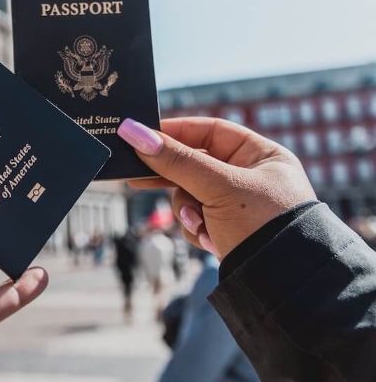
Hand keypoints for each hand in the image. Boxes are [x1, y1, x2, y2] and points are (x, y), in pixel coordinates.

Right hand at [118, 117, 316, 257]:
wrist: (283, 286)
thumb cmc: (262, 225)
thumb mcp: (218, 187)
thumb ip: (176, 160)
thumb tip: (133, 132)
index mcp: (261, 155)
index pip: (210, 131)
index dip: (176, 132)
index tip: (142, 136)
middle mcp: (250, 177)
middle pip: (195, 165)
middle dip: (173, 179)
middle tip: (136, 177)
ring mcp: (238, 205)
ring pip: (189, 195)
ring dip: (187, 210)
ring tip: (199, 224)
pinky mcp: (227, 230)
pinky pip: (196, 219)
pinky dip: (196, 228)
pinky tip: (210, 240)